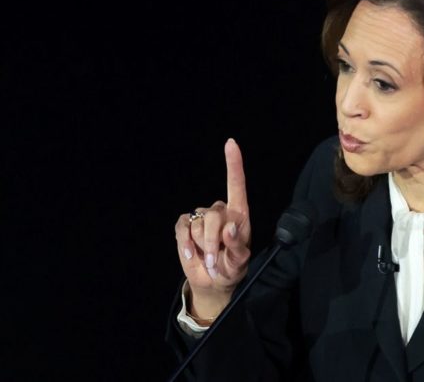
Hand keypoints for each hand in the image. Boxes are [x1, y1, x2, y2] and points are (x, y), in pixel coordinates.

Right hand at [174, 138, 250, 319]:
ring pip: (197, 223)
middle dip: (212, 240)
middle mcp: (221, 211)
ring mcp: (201, 217)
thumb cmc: (232, 268)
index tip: (231, 144)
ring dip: (201, 245)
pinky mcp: (186, 225)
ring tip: (208, 257)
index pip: (237, 185)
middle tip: (215, 259)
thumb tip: (230, 228)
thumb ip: (237, 246)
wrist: (212, 281)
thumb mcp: (239, 262)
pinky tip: (192, 254)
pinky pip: (182, 227)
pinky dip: (185, 243)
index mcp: (239, 214)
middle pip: (213, 214)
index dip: (234, 164)